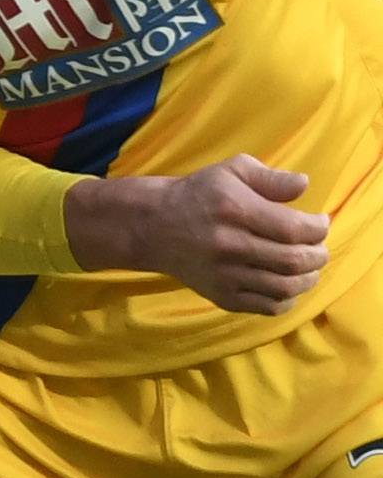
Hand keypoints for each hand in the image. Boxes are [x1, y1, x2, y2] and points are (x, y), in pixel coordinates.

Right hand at [67, 156, 328, 312]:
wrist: (155, 226)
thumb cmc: (200, 193)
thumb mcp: (232, 171)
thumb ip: (270, 177)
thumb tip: (304, 186)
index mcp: (235, 210)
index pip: (293, 229)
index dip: (318, 229)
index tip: (321, 223)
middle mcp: (230, 246)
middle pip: (292, 261)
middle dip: (318, 255)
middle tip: (319, 248)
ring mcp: (225, 276)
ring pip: (284, 287)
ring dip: (308, 279)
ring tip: (310, 267)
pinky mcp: (221, 296)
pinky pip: (266, 307)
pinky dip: (287, 299)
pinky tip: (289, 285)